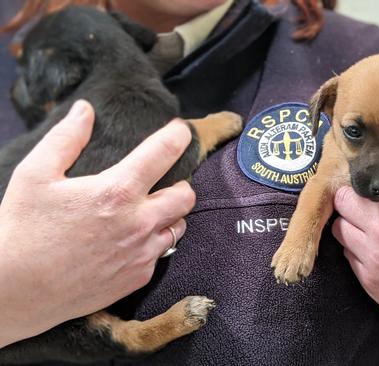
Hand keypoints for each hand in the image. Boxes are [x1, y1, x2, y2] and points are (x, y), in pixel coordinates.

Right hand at [0, 100, 195, 346]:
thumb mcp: (35, 175)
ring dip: (170, 214)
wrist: (16, 291)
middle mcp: (139, 222)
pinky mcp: (138, 277)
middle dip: (180, 182)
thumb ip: (65, 139)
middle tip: (162, 180)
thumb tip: (85, 110)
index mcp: (117, 191)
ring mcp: (142, 253)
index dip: (178, 136)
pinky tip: (131, 240)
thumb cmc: (23, 230)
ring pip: (179, 225)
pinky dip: (153, 242)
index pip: (164, 153)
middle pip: (186, 194)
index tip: (180, 131)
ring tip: (147, 210)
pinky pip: (161, 253)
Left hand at [332, 186, 378, 364]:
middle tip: (364, 207)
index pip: (359, 185)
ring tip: (370, 230)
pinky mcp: (370, 282)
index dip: (364, 186)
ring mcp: (373, 258)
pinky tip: (377, 253)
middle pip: (342, 203)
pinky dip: (357, 252)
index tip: (371, 190)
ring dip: (350, 227)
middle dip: (351, 203)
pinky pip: (349, 257)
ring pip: (340, 230)